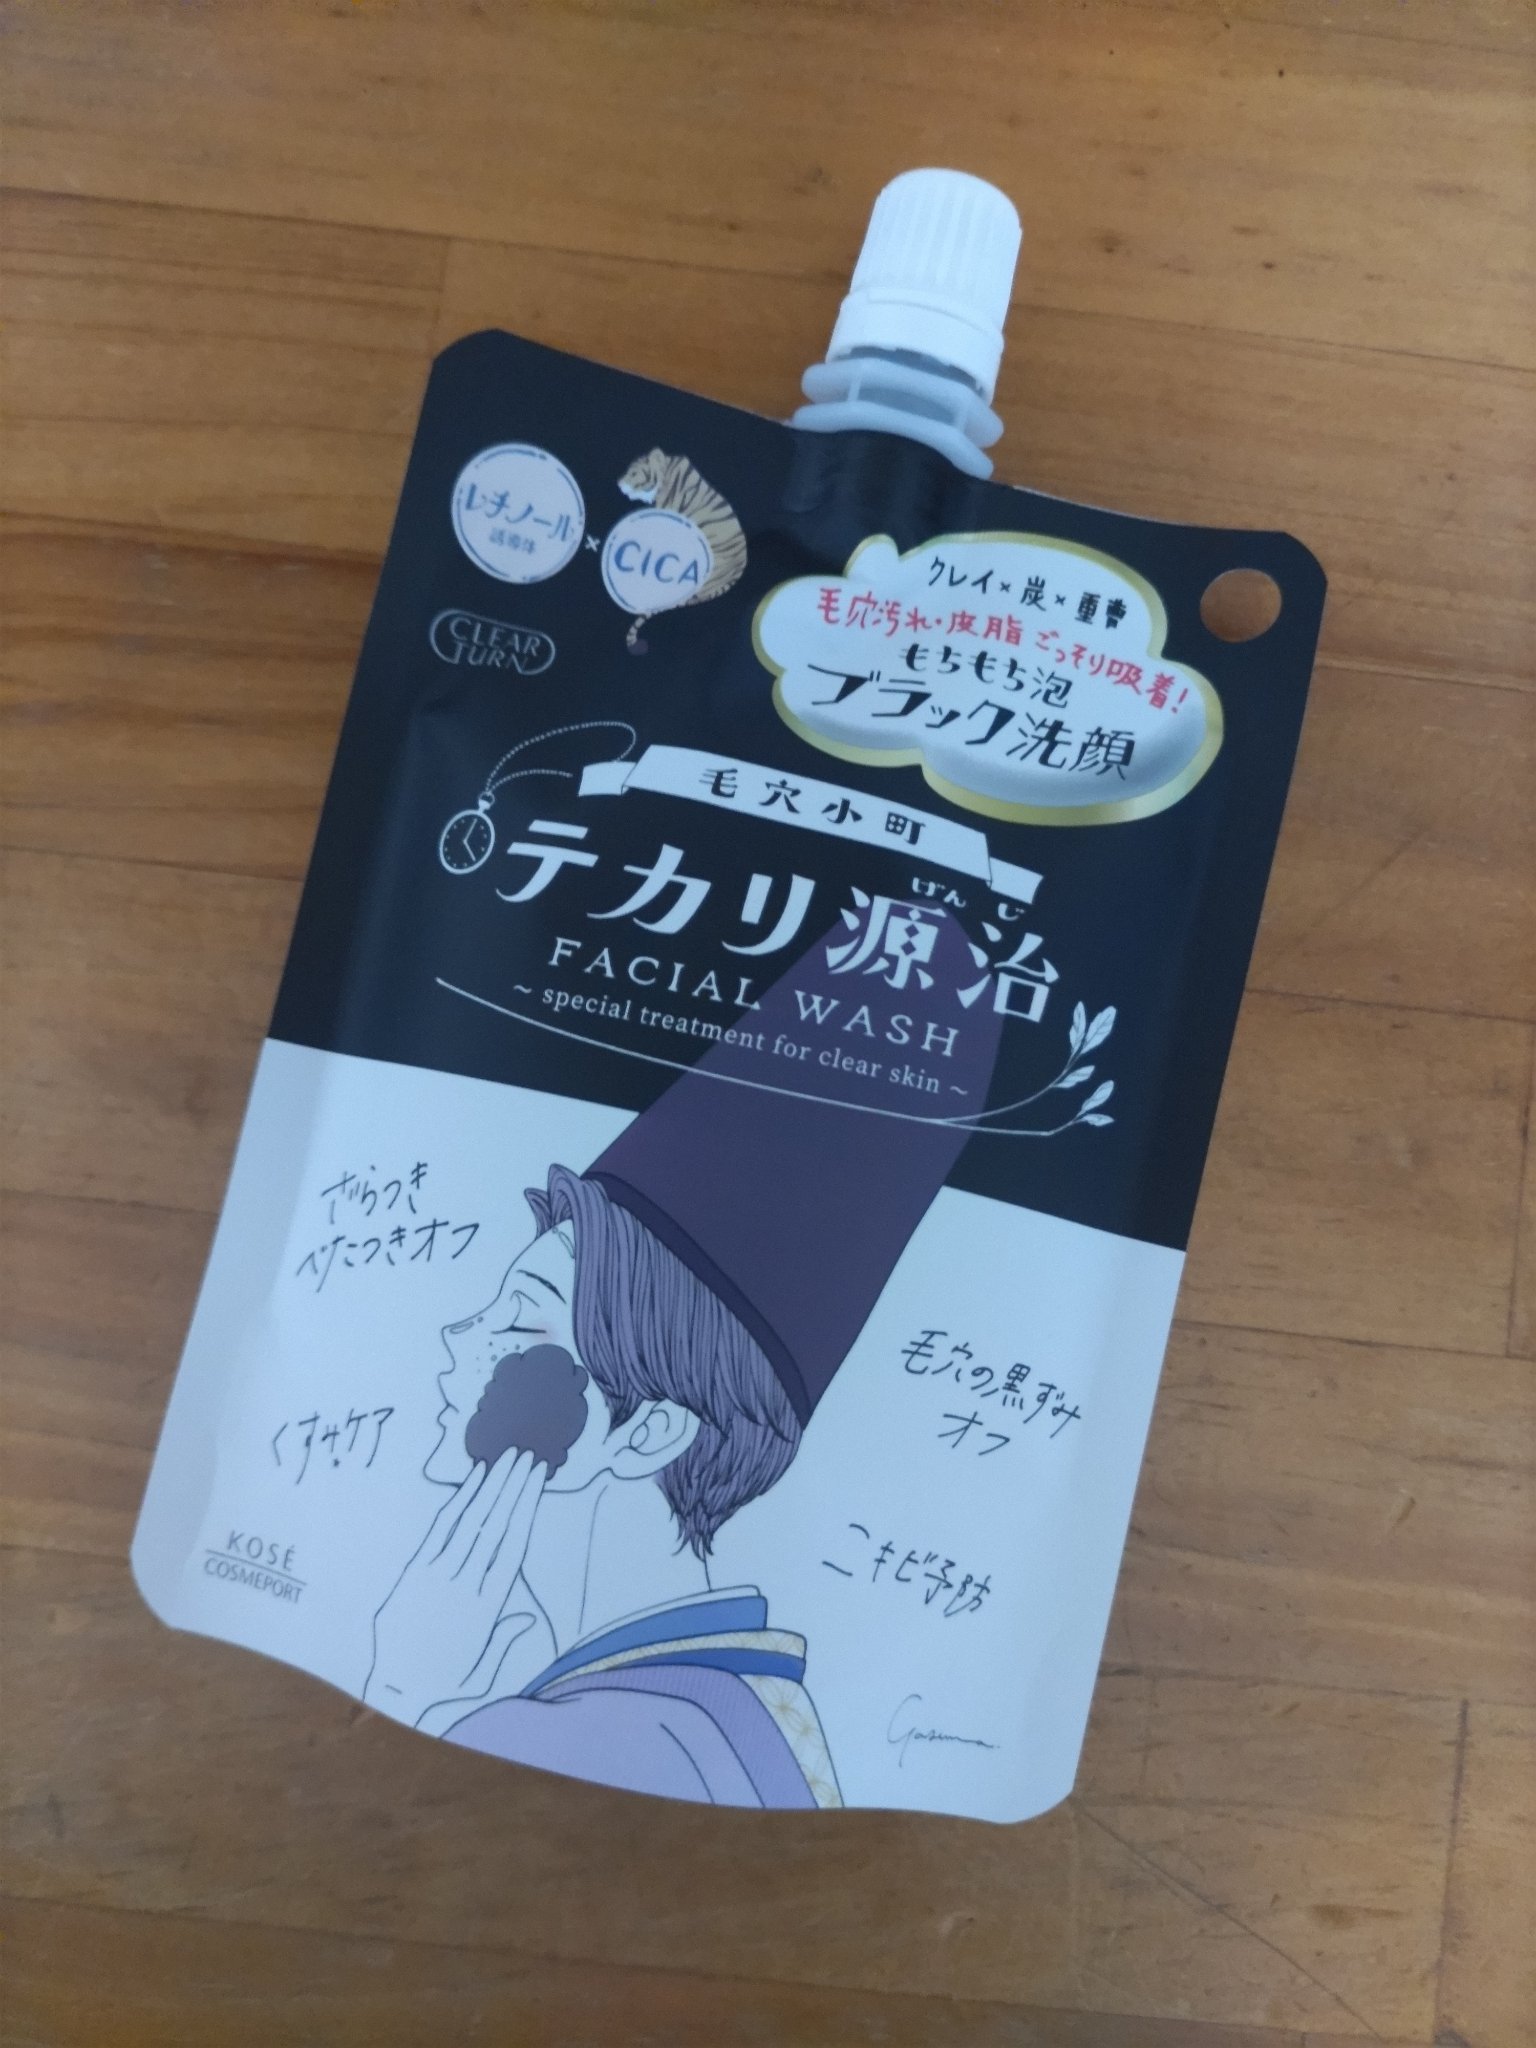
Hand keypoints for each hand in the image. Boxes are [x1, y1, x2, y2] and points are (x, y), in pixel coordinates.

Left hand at [365, 1448, 551, 1727]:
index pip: (513, 1546)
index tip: (537, 1479)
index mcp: (487, 1608)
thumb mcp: (482, 1675)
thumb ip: (505, 1640)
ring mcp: (437, 1575)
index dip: (526, 1508)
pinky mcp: (414, 1571)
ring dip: (489, 1488)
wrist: (393, 1689)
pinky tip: (472, 1482)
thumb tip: (531, 1616)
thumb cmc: (443, 1685)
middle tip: (527, 1455)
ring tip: (505, 1459)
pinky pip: (440, 1530)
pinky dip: (457, 1503)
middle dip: (512, 1488)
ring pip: (469, 1522)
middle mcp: (464, 1585)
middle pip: (494, 1526)